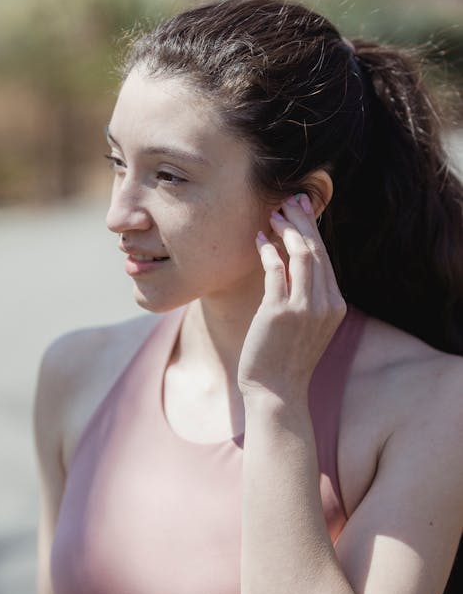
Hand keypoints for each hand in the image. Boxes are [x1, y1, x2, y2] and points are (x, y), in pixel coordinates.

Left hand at [238, 194, 345, 399]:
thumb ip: (306, 296)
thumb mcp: (306, 325)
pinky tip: (258, 238)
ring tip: (272, 213)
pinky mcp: (280, 312)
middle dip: (302, 220)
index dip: (312, 229)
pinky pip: (276, 269)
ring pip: (301, 253)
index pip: (326, 257)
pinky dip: (267, 249)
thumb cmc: (285, 359)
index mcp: (335, 305)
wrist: (277, 393)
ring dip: (286, 228)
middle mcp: (325, 304)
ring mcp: (304, 308)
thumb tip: (292, 261)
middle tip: (287, 200)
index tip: (300, 209)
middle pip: (317, 249)